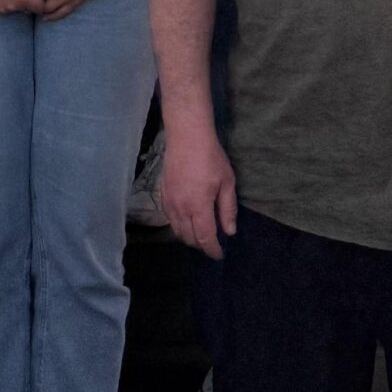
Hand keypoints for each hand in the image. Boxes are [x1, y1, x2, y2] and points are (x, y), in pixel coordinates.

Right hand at [158, 118, 238, 258]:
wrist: (186, 136)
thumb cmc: (211, 157)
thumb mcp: (227, 181)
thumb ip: (228, 209)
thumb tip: (229, 231)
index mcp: (199, 207)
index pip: (205, 238)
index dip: (212, 250)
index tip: (219, 255)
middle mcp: (181, 209)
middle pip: (189, 238)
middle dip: (201, 245)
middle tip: (212, 244)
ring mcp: (169, 202)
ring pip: (177, 230)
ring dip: (189, 237)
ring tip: (200, 235)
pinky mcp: (162, 194)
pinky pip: (169, 219)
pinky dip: (178, 226)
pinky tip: (186, 221)